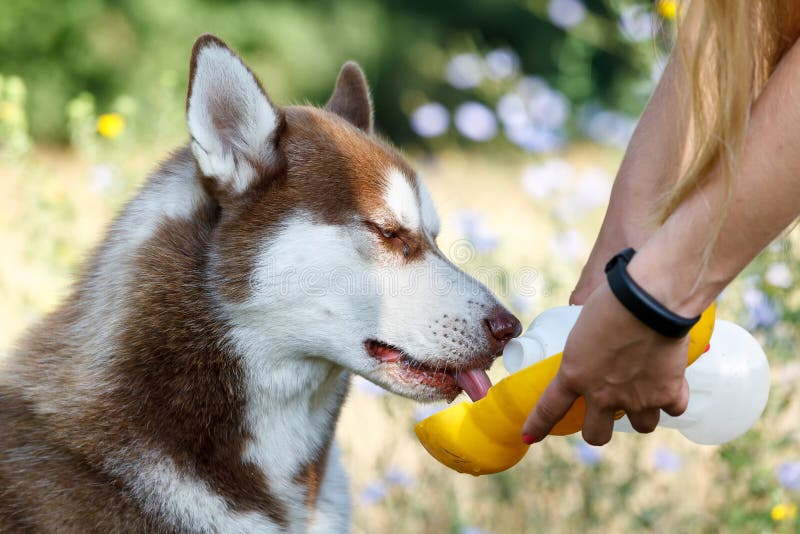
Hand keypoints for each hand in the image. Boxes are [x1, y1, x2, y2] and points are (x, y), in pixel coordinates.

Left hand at [522, 281, 689, 444]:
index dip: (538, 425)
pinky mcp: (667, 394)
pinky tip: (671, 380)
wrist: (649, 301)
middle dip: (600, 428)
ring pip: (642, 426)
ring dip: (643, 412)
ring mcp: (635, 398)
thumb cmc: (613, 299)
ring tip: (646, 391)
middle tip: (606, 412)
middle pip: (597, 435)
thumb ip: (586, 343)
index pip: (549, 408)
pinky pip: (673, 409)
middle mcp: (602, 395)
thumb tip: (591, 338)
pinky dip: (673, 397)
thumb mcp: (585, 323)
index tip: (529, 436)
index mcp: (574, 374)